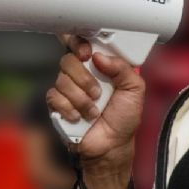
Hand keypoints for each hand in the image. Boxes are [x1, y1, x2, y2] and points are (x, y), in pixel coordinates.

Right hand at [47, 34, 143, 181]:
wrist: (112, 146)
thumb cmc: (124, 118)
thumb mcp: (135, 89)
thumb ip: (122, 68)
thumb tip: (99, 56)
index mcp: (100, 66)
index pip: (82, 43)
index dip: (79, 42)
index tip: (87, 53)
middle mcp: (82, 74)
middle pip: (68, 60)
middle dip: (85, 78)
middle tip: (98, 93)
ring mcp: (68, 88)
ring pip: (62, 80)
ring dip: (81, 99)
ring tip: (94, 111)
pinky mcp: (57, 104)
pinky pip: (53, 96)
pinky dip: (69, 108)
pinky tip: (79, 117)